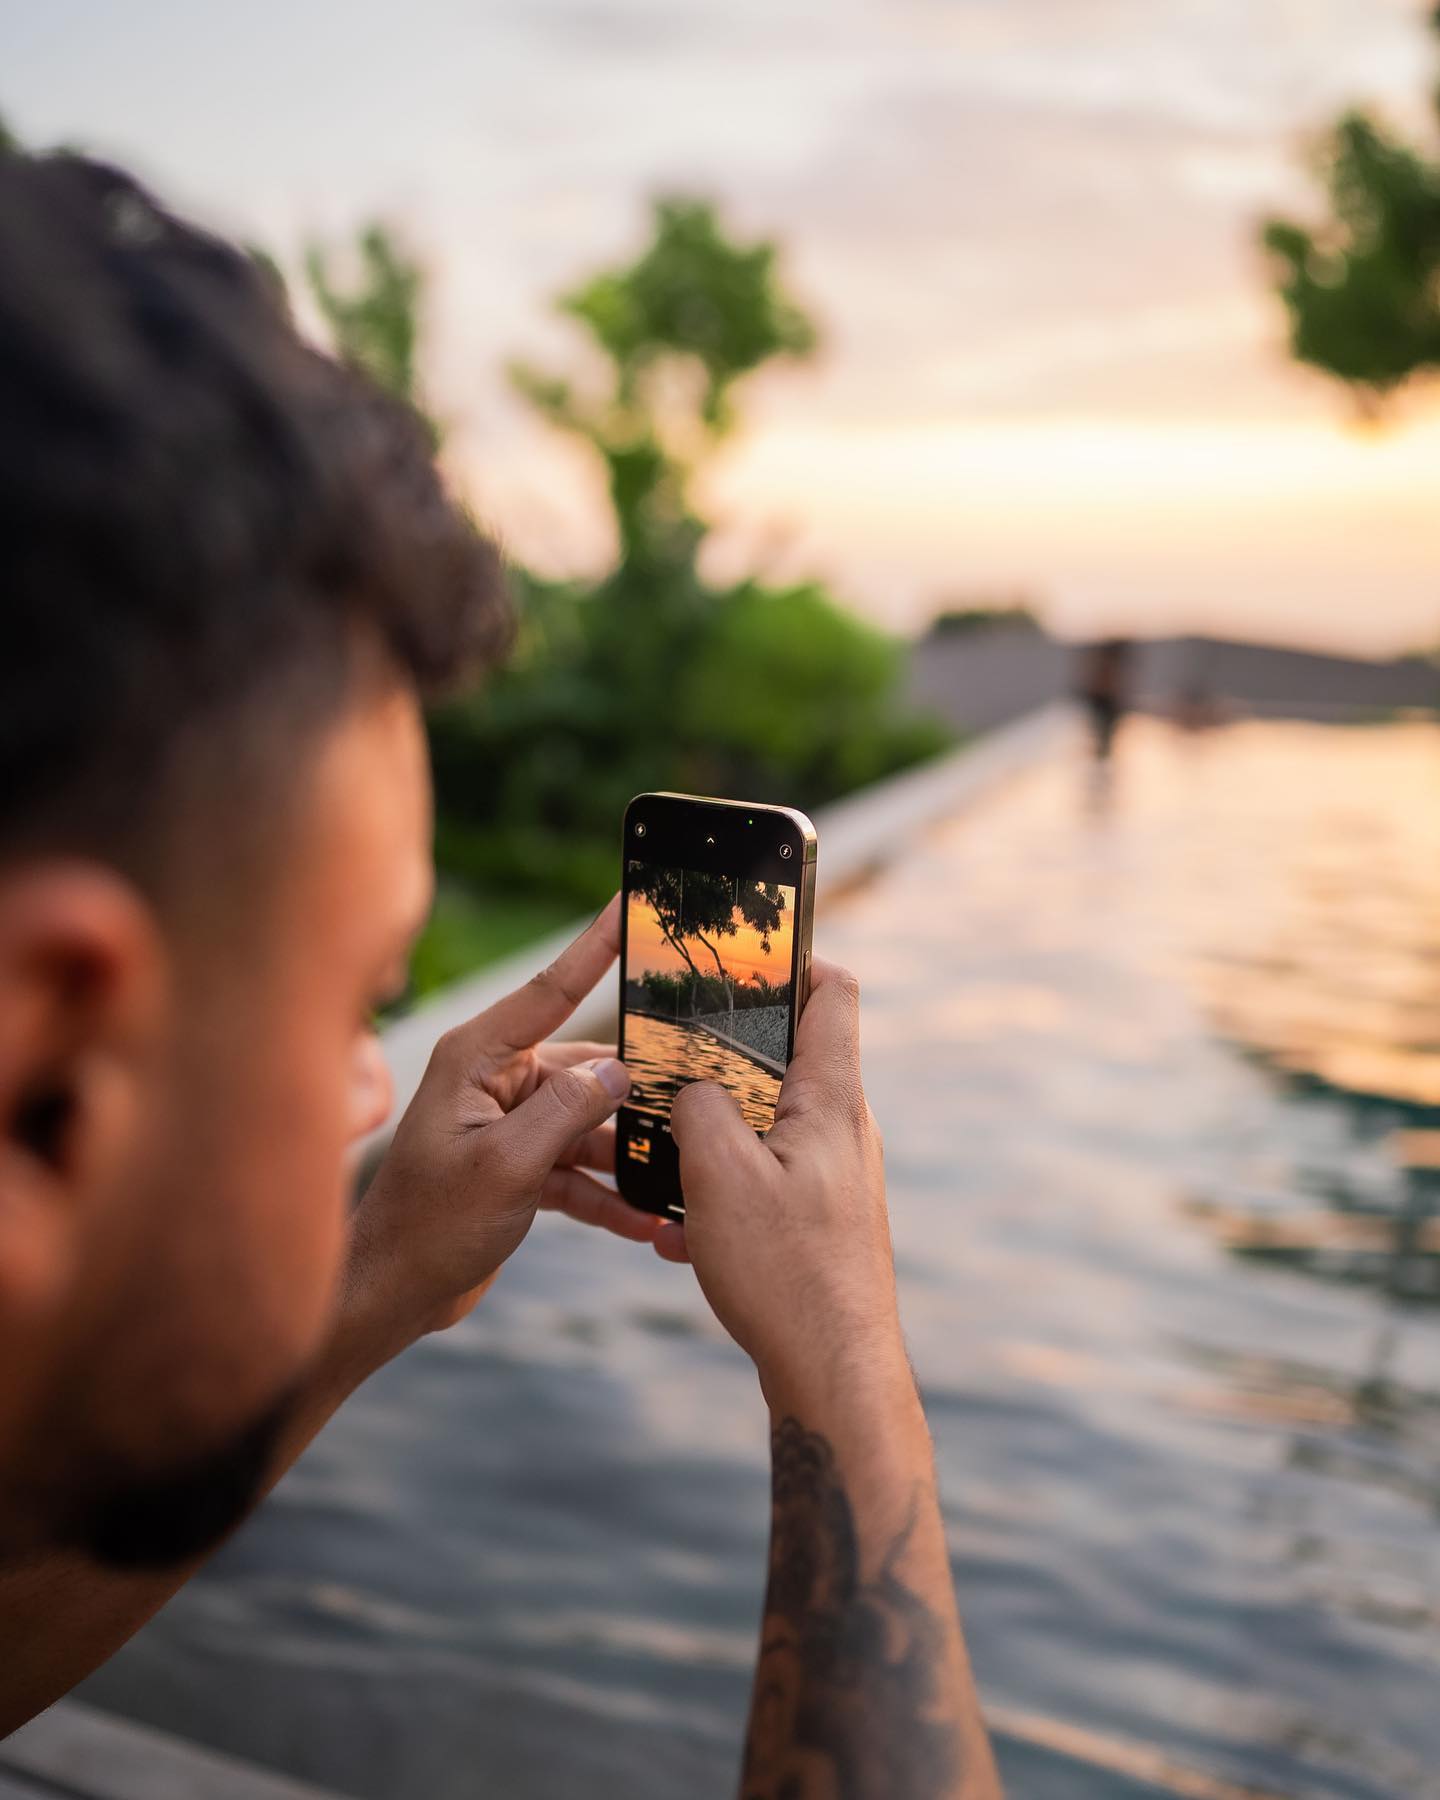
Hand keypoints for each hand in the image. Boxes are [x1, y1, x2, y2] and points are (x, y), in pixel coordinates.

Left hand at [352, 897, 659, 1339]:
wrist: (390, 1295)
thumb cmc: (429, 1226)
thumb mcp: (506, 1167)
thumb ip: (567, 1113)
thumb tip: (621, 1071)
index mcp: (478, 1057)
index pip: (553, 989)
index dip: (598, 944)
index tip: (634, 900)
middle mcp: (495, 1079)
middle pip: (587, 1065)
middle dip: (637, 1087)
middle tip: (700, 1090)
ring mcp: (509, 1123)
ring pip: (590, 1121)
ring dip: (627, 1153)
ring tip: (680, 1175)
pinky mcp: (519, 1165)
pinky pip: (578, 1168)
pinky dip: (608, 1195)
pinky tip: (646, 1222)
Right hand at [664, 960, 904, 1398]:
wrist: (834, 1374)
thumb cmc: (785, 1270)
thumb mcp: (718, 1174)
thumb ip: (698, 1106)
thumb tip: (691, 1085)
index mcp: (830, 1099)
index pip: (833, 994)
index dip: (794, 961)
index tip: (743, 955)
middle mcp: (843, 1130)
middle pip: (789, 1059)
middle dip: (725, 1056)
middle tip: (669, 1059)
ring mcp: (836, 1178)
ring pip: (767, 1126)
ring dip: (714, 1134)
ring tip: (662, 1157)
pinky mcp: (823, 1222)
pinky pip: (765, 1183)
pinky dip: (723, 1193)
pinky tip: (679, 1234)